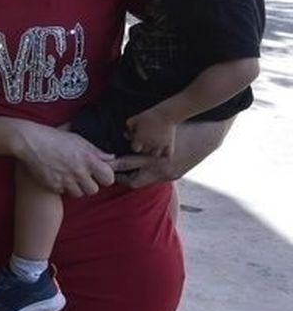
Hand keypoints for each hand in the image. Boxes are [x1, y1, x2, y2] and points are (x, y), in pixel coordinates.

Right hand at [14, 125, 115, 196]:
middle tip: (82, 176)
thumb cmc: (54, 137)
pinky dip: (61, 186)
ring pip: (78, 194)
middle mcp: (79, 172)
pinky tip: (56, 176)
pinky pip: (62, 192)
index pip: (108, 178)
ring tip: (68, 176)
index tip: (100, 173)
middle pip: (94, 190)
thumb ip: (95, 150)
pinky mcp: (53, 186)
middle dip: (89, 184)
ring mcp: (66, 180)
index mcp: (88, 159)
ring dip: (75, 187)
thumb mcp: (77, 139)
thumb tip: (109, 157)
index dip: (105, 177)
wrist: (29, 141)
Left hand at [111, 118, 230, 188]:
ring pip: (145, 182)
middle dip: (120, 179)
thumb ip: (141, 135)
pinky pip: (156, 179)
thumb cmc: (182, 128)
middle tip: (109, 174)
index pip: (125, 165)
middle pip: (133, 182)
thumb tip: (124, 135)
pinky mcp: (176, 176)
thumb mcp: (159, 131)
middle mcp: (160, 170)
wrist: (209, 136)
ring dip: (135, 177)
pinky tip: (142, 168)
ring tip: (123, 172)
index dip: (111, 166)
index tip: (101, 165)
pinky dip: (148, 174)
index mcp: (154, 158)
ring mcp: (169, 175)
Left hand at [126, 108, 176, 156]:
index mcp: (140, 138)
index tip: (138, 139)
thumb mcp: (135, 118)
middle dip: (145, 147)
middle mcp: (149, 143)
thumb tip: (127, 133)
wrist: (166, 113)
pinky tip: (165, 150)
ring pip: (155, 155)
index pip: (135, 148)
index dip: (136, 144)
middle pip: (145, 151)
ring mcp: (160, 145)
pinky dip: (166, 155)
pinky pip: (168, 155)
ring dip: (154, 151)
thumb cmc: (149, 115)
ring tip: (155, 144)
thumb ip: (129, 126)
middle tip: (148, 139)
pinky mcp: (170, 144)